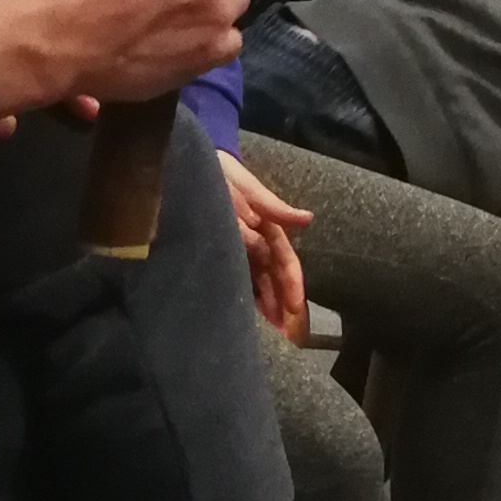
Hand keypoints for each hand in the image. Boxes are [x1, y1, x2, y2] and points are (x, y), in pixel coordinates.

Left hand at [220, 148, 309, 339]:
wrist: (195, 164)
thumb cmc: (223, 173)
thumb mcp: (244, 188)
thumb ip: (268, 209)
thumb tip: (305, 220)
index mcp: (267, 226)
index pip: (285, 262)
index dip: (292, 287)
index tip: (294, 312)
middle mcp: (258, 239)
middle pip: (275, 277)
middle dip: (284, 305)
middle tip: (289, 335)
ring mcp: (243, 246)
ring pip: (261, 281)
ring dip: (270, 305)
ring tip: (276, 333)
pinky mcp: (225, 249)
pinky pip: (242, 276)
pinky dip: (251, 295)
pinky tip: (252, 314)